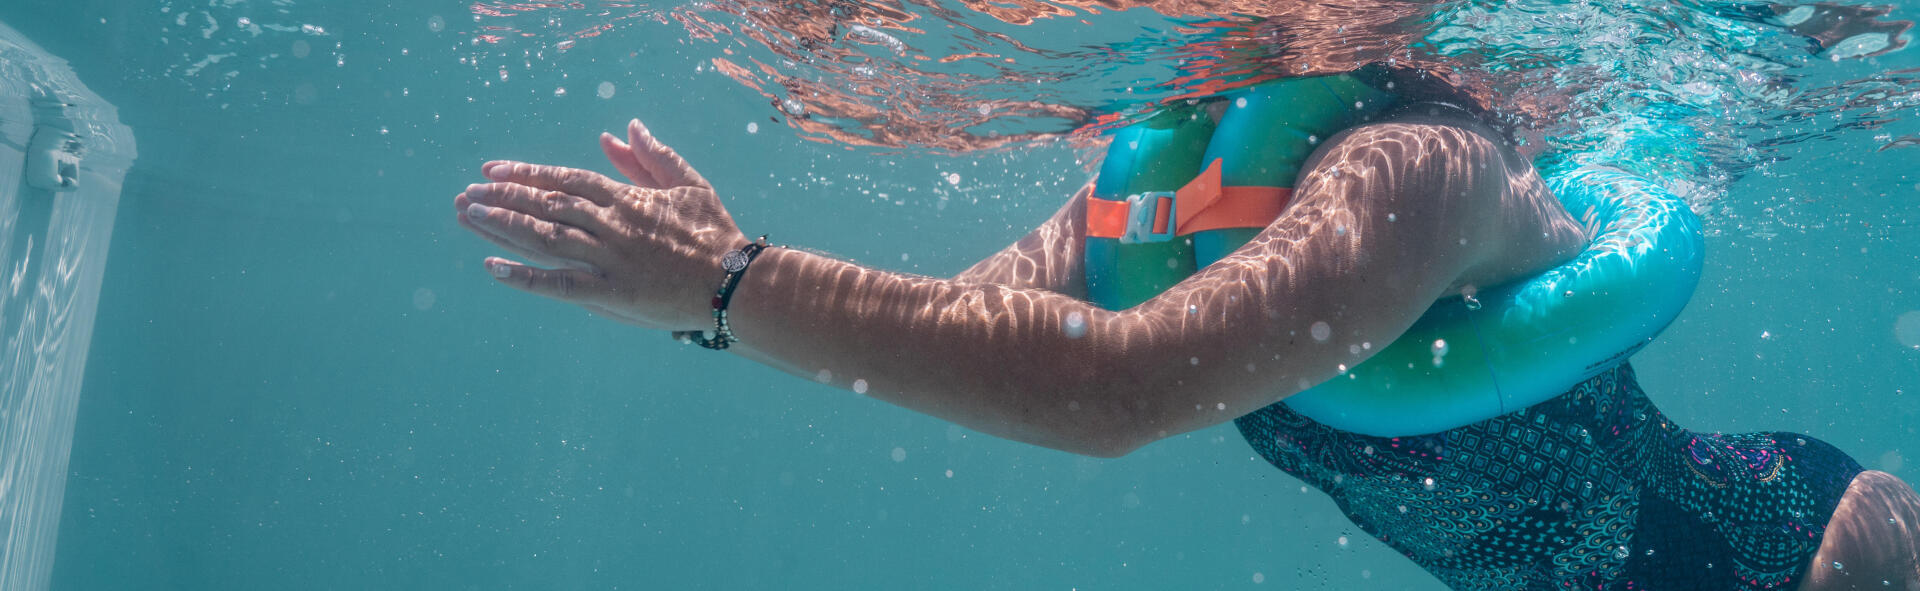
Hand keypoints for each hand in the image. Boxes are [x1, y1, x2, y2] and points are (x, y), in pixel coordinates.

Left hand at [455, 119, 747, 330]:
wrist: (736, 284)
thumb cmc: (717, 234)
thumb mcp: (690, 185)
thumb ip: (653, 156)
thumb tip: (623, 128)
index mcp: (627, 198)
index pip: (565, 180)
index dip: (526, 174)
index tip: (492, 170)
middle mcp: (611, 226)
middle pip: (547, 205)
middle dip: (504, 198)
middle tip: (467, 194)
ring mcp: (609, 260)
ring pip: (545, 238)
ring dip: (504, 226)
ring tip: (469, 216)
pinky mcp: (611, 295)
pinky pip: (560, 285)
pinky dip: (525, 277)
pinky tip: (493, 268)